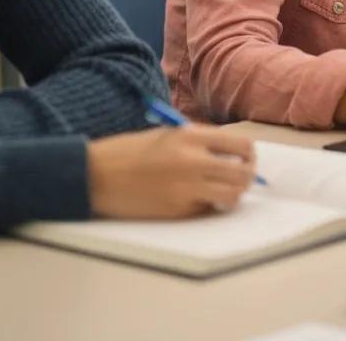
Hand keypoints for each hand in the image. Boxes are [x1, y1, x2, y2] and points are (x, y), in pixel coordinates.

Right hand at [88, 126, 256, 219]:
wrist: (97, 175)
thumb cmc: (132, 151)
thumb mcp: (170, 134)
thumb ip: (200, 142)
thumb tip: (231, 155)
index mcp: (192, 136)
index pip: (241, 145)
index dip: (249, 154)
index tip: (246, 159)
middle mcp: (194, 161)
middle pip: (242, 173)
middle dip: (247, 177)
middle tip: (242, 179)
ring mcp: (186, 188)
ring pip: (231, 195)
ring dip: (233, 194)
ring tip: (224, 192)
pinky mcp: (177, 211)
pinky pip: (207, 209)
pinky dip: (208, 206)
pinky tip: (196, 200)